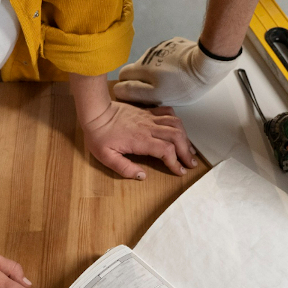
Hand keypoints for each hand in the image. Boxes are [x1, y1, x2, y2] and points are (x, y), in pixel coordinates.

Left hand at [82, 100, 196, 178]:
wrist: (96, 113)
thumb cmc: (99, 136)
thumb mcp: (106, 157)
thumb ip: (124, 168)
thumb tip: (142, 176)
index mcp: (140, 140)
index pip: (166, 151)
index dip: (176, 162)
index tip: (180, 171)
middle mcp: (149, 127)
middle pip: (176, 137)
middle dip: (187, 151)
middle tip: (191, 163)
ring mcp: (149, 117)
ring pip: (175, 124)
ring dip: (185, 136)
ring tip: (189, 148)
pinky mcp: (148, 111)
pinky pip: (168, 112)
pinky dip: (177, 121)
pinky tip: (179, 129)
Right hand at [115, 37, 238, 105]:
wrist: (206, 64)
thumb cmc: (182, 84)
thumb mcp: (157, 95)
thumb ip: (135, 92)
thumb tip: (118, 89)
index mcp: (141, 67)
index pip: (123, 74)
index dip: (128, 85)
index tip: (139, 93)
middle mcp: (147, 54)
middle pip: (138, 67)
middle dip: (144, 78)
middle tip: (159, 88)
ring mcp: (162, 46)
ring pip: (153, 60)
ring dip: (158, 69)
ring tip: (174, 78)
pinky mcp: (175, 43)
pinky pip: (166, 54)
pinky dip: (169, 61)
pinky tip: (181, 67)